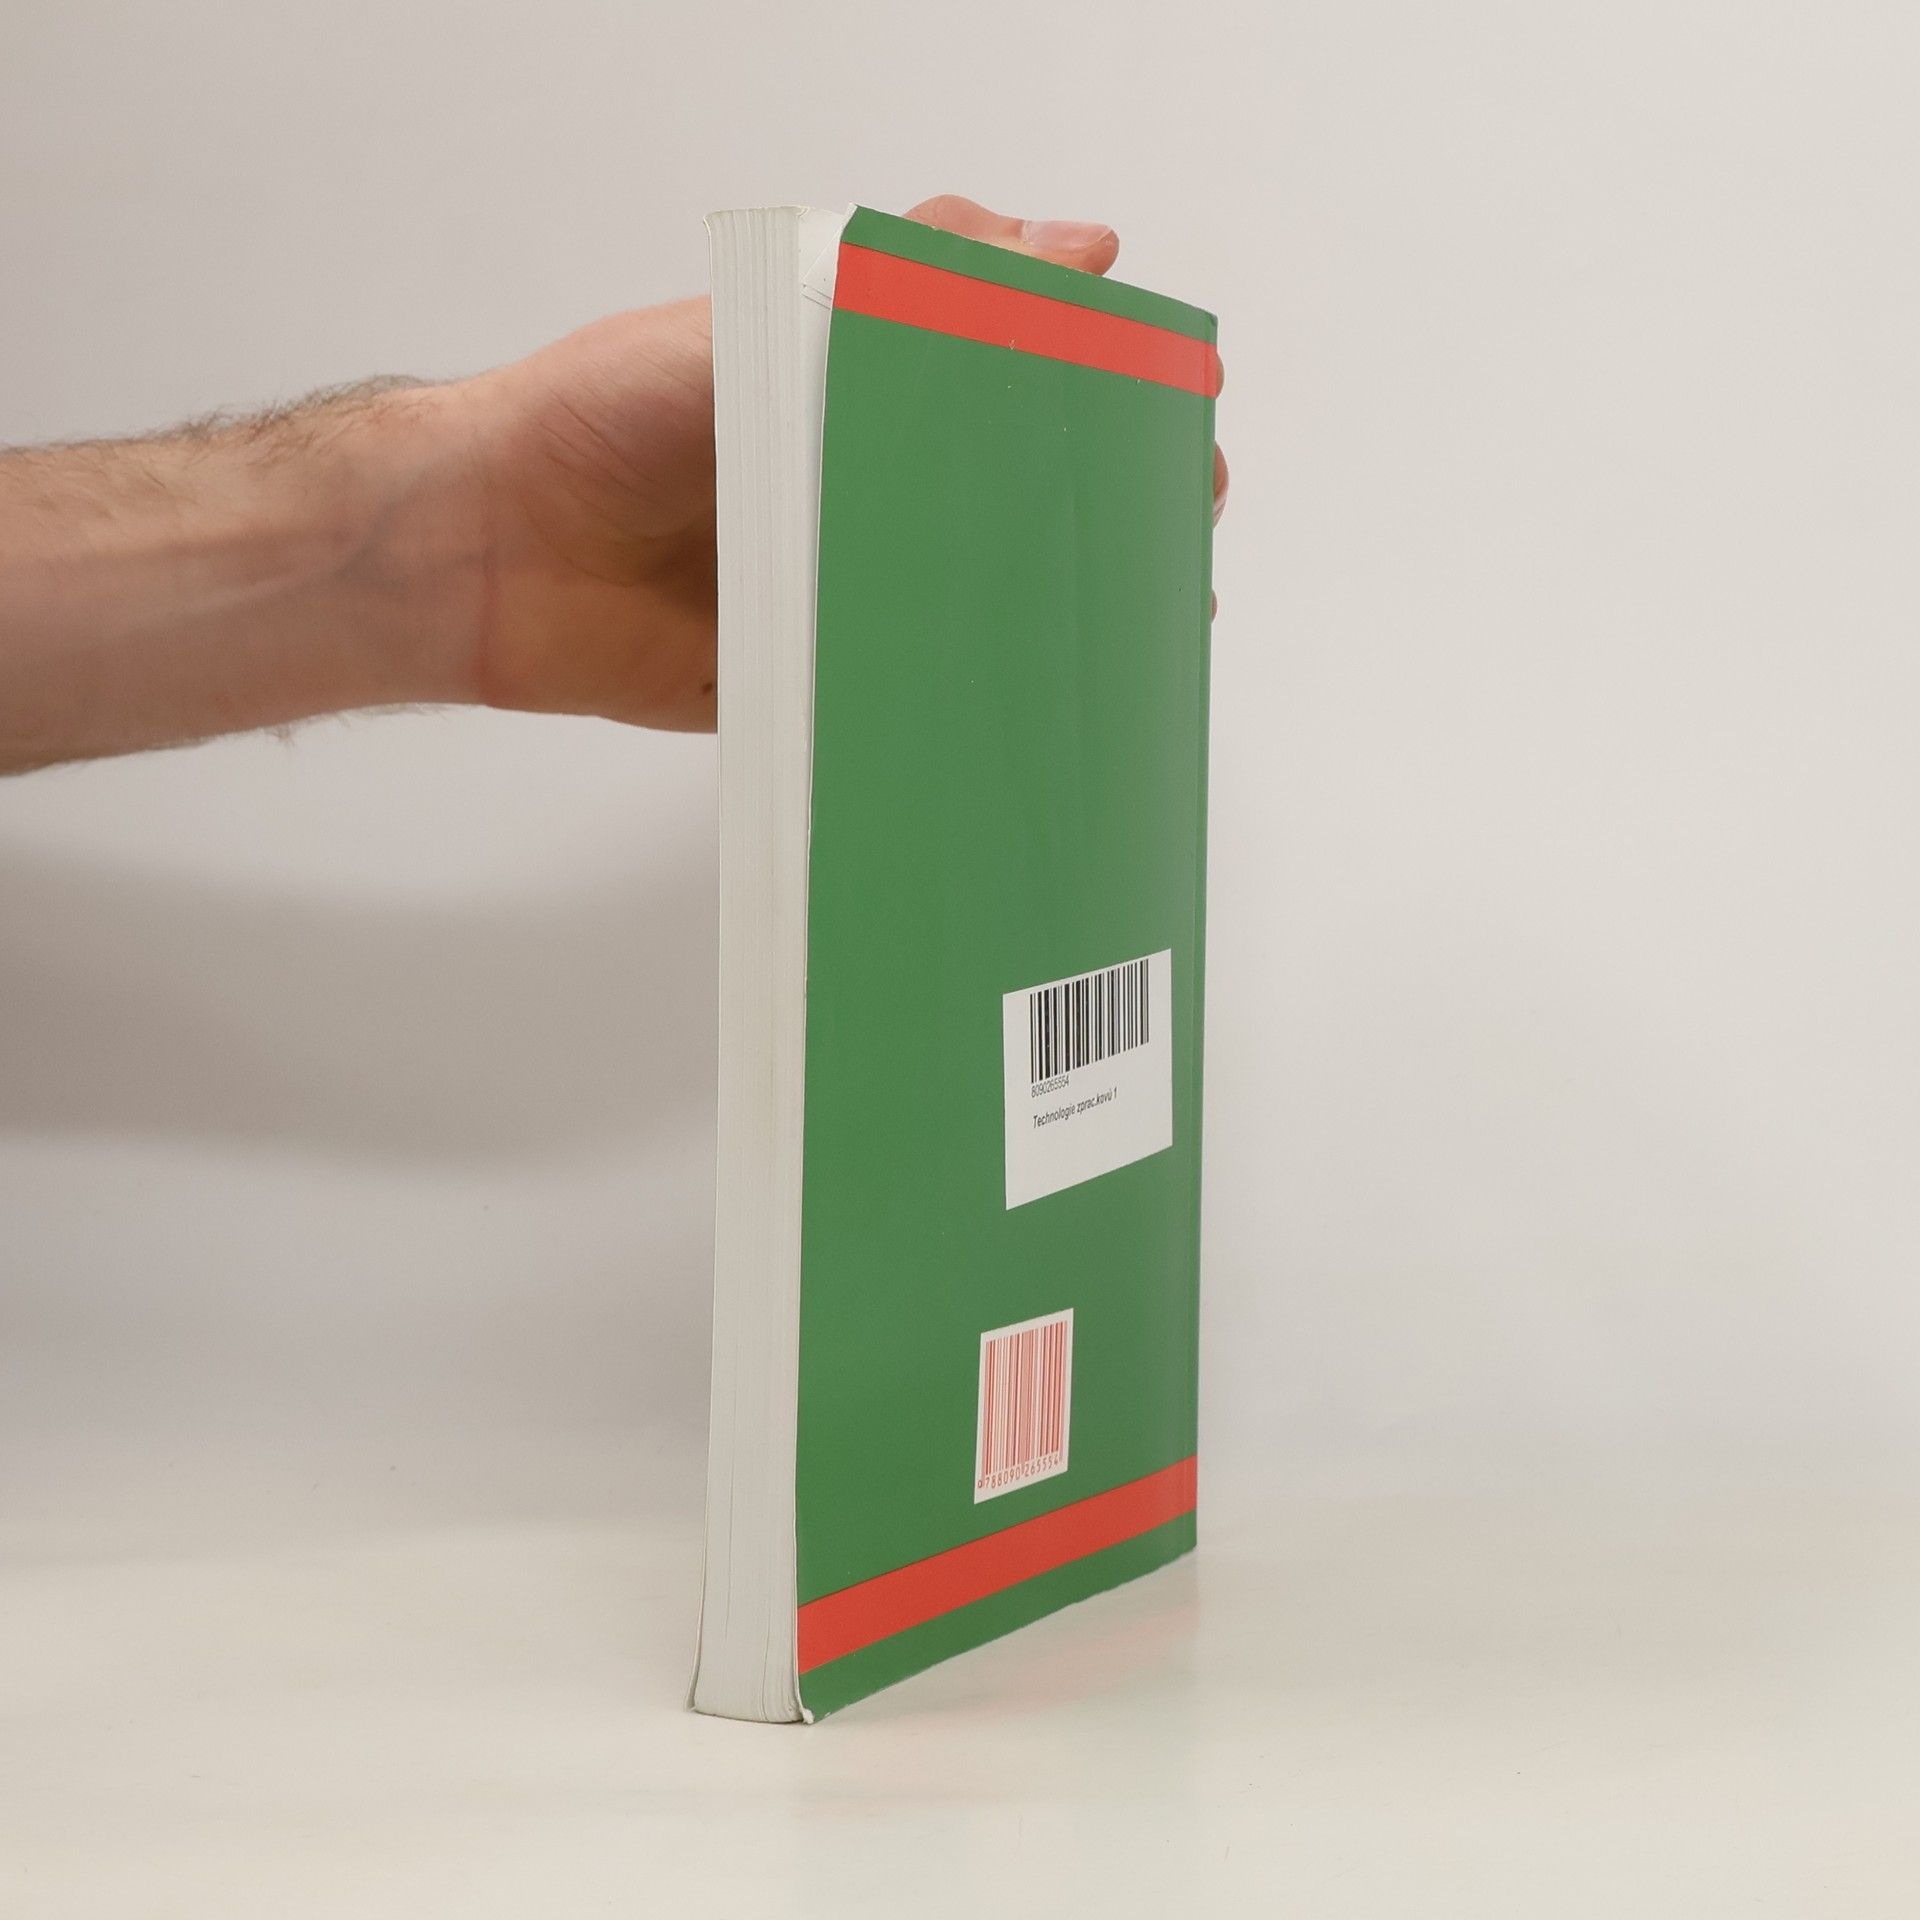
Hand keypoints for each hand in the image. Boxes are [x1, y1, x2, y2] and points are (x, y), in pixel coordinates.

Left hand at [447, 196, 1227, 731]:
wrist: (497, 548)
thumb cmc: (612, 414)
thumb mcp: (764, 318)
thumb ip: (912, 285)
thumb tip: (1072, 242)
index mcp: (867, 394)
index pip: (1022, 388)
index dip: (1107, 405)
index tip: (1178, 419)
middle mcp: (868, 491)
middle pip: (1019, 505)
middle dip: (1103, 520)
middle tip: (1171, 533)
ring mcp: (847, 589)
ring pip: (979, 605)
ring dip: (1055, 617)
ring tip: (1132, 627)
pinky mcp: (818, 679)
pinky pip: (905, 695)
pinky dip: (965, 703)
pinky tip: (1030, 709)